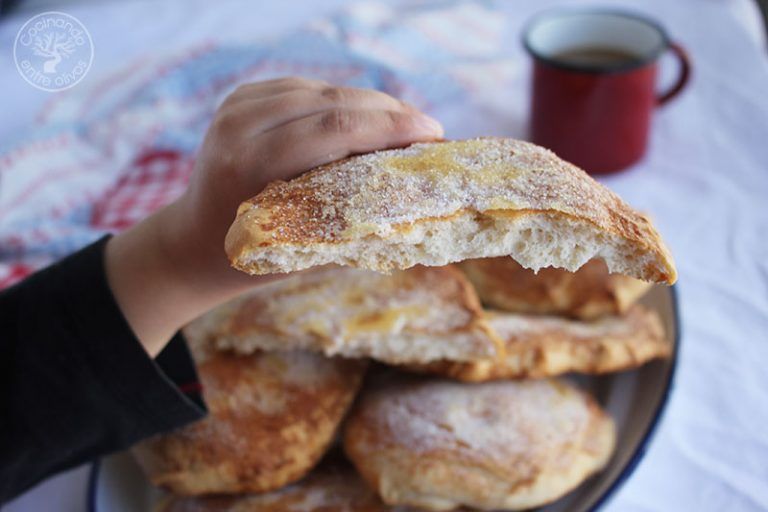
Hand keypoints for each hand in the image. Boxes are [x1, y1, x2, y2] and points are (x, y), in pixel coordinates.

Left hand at [105, 77, 443, 355]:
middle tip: (430, 129)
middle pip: (332, 102)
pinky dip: (343, 102)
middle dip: (389, 111)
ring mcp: (237, 105)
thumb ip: (345, 222)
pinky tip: (370, 116)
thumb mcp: (297, 248)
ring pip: (323, 90)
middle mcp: (239, 125)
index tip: (433, 133)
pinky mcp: (242, 97)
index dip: (389, 126)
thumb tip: (414, 207)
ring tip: (407, 124)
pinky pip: (307, 89)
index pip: (333, 129)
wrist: (192, 240)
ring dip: (371, 104)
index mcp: (249, 163)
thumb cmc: (249, 258)